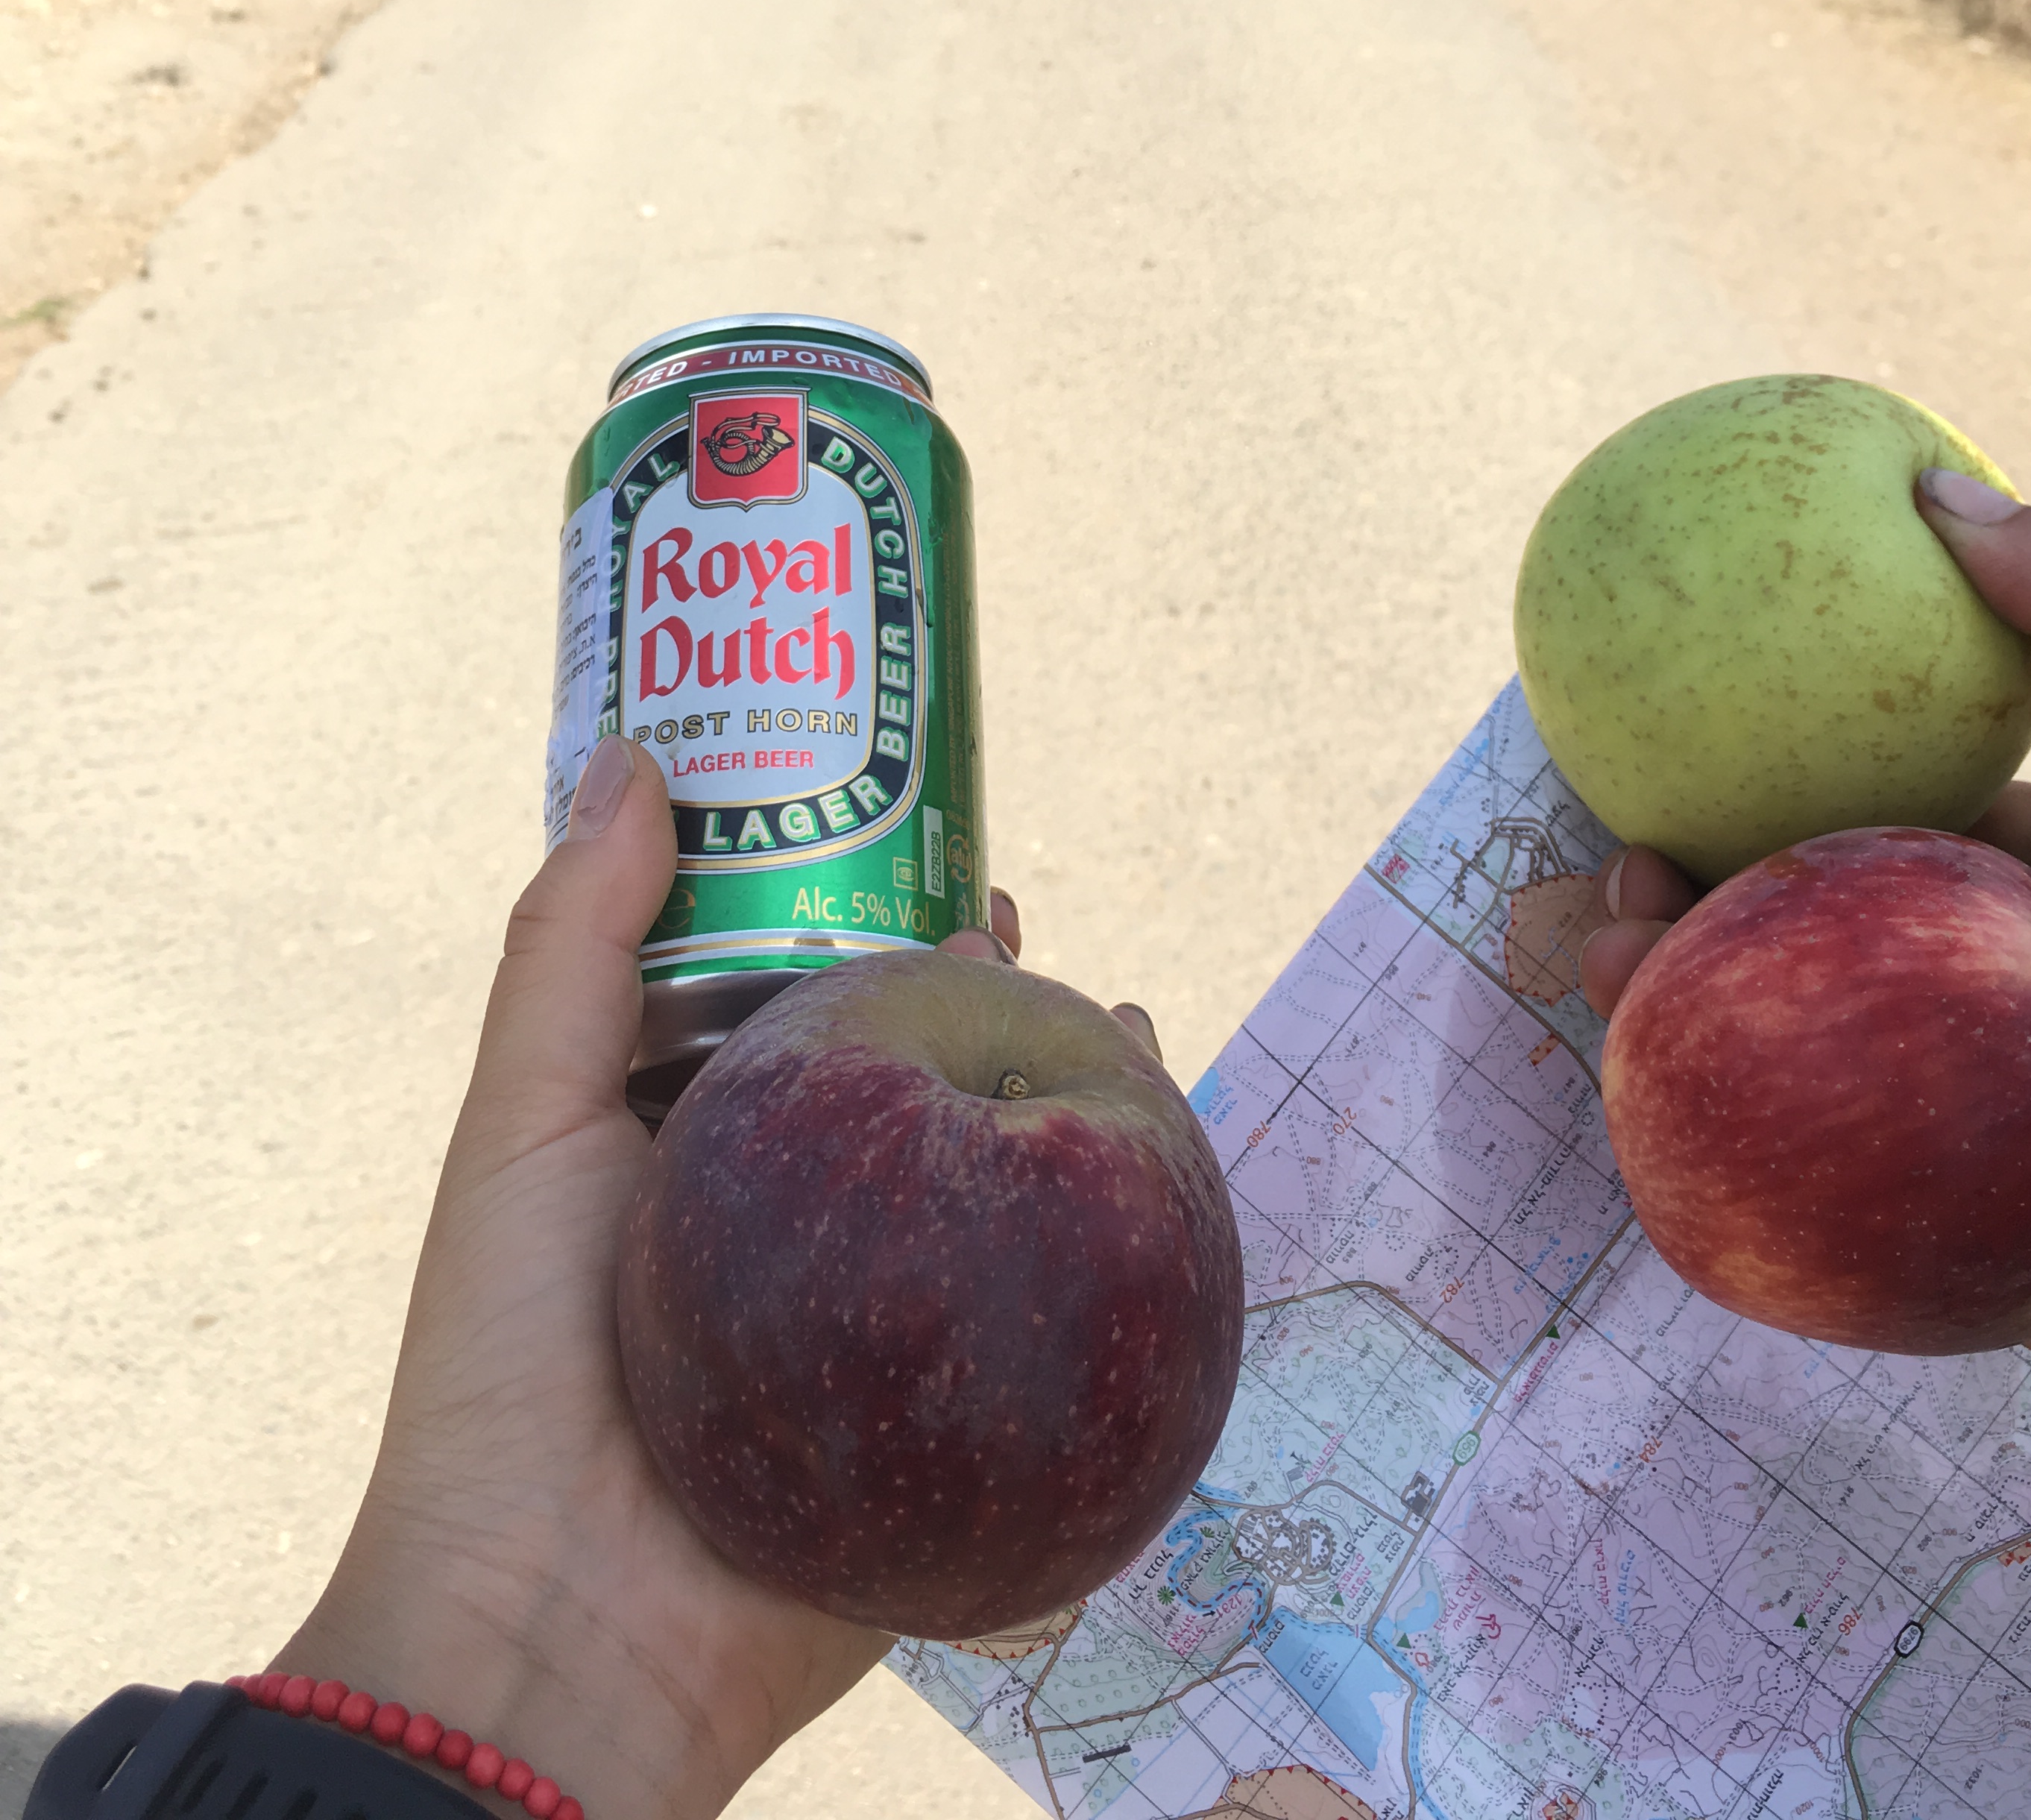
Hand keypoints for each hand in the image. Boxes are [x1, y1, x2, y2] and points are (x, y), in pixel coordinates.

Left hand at [271, 740, 1103, 1819]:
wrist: (558, 1636)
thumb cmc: (509, 1370)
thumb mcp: (525, 1127)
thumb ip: (572, 945)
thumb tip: (633, 753)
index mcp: (693, 1154)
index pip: (792, 999)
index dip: (852, 912)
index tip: (913, 830)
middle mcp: (793, 1226)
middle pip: (907, 1075)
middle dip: (971, 988)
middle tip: (1017, 902)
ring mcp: (881, 1322)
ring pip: (997, 1175)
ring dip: (1060, 1085)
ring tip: (1110, 1001)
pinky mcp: (953, 1413)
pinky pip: (1058, 1303)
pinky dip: (1120, 1220)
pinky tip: (1161, 1140)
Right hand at [1577, 478, 2030, 1437]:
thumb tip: (1932, 481)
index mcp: (2011, 890)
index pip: (1841, 824)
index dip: (1730, 794)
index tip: (1645, 774)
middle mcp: (1965, 1000)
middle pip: (1777, 939)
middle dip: (1670, 907)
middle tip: (1613, 888)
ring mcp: (1942, 1125)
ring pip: (1760, 1058)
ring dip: (1662, 1013)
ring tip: (1611, 978)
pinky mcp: (1940, 1246)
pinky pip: (1798, 1187)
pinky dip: (1706, 1139)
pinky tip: (1647, 1097)